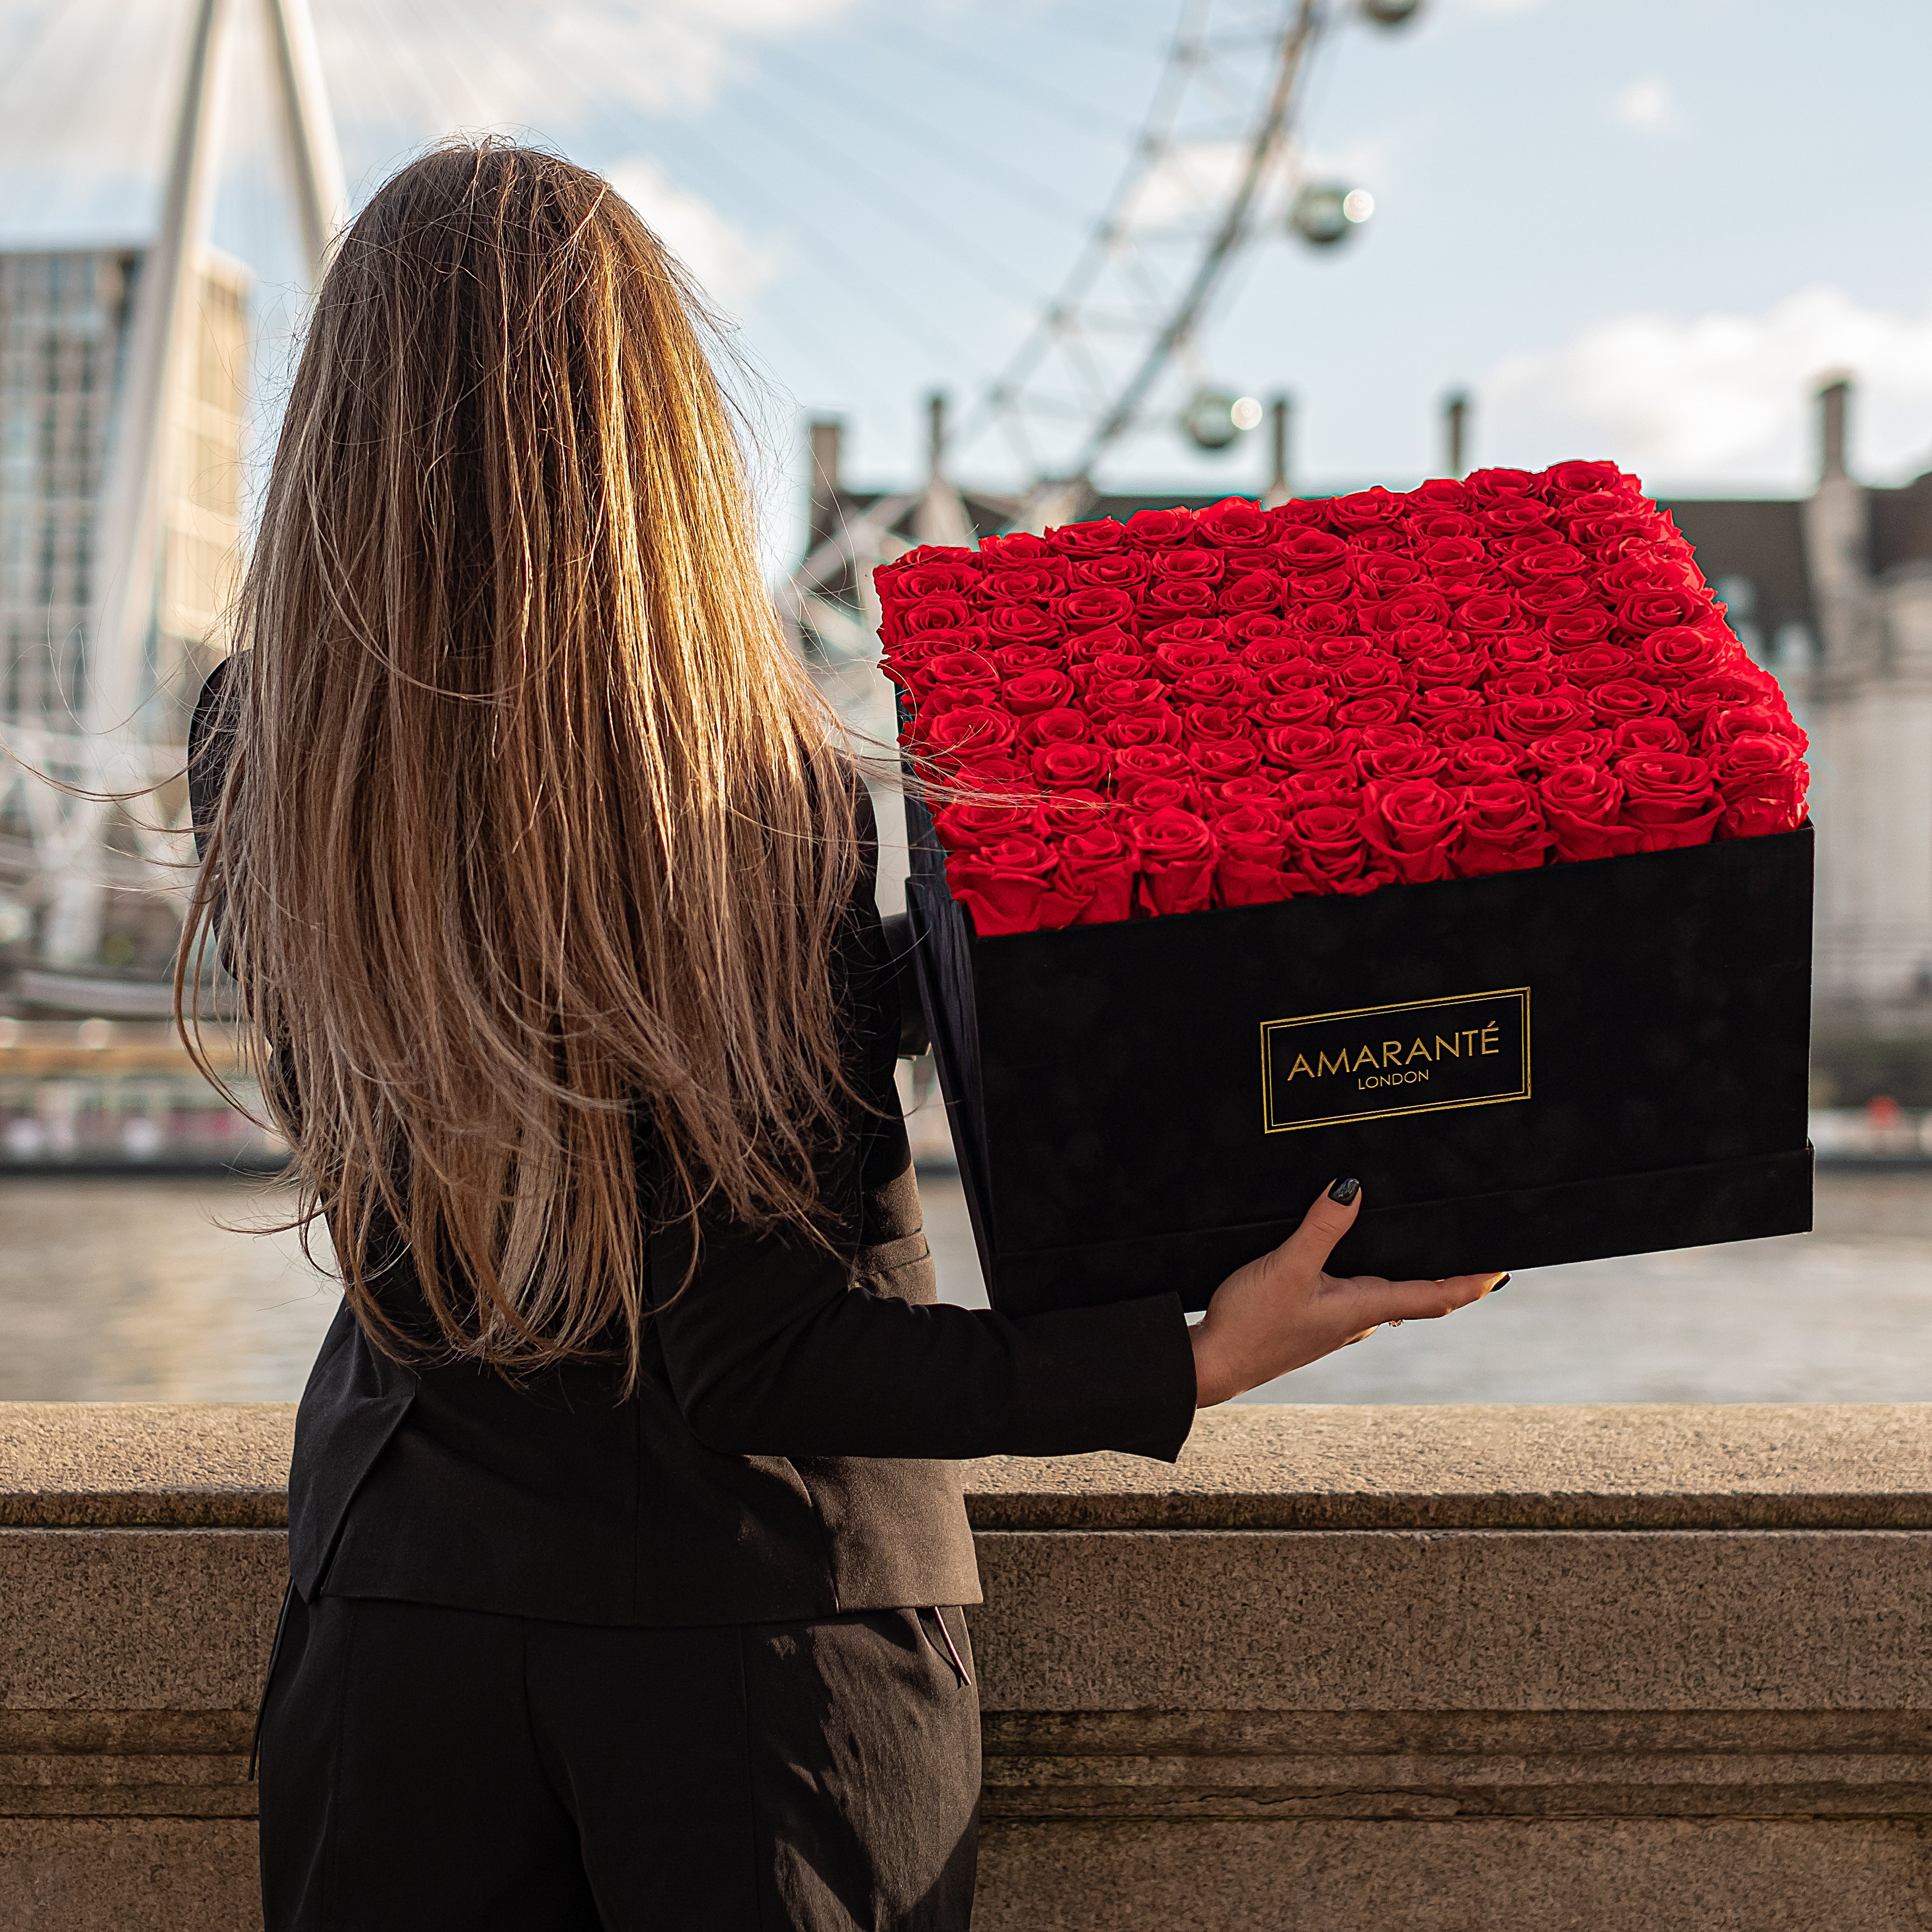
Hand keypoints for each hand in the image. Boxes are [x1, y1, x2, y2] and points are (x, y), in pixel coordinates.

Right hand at [1190, 1180, 1504, 1406]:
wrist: (1213, 1365)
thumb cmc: (1251, 1325)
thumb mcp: (1287, 1266)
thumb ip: (1321, 1227)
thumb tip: (1352, 1188)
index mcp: (1363, 1308)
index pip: (1436, 1296)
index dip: (1474, 1282)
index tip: (1504, 1270)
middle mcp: (1358, 1319)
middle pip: (1418, 1296)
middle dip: (1447, 1274)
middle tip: (1473, 1249)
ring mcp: (1337, 1324)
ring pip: (1386, 1297)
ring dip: (1409, 1276)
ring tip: (1423, 1247)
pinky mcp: (1313, 1321)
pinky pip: (1355, 1297)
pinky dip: (1371, 1279)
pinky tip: (1352, 1264)